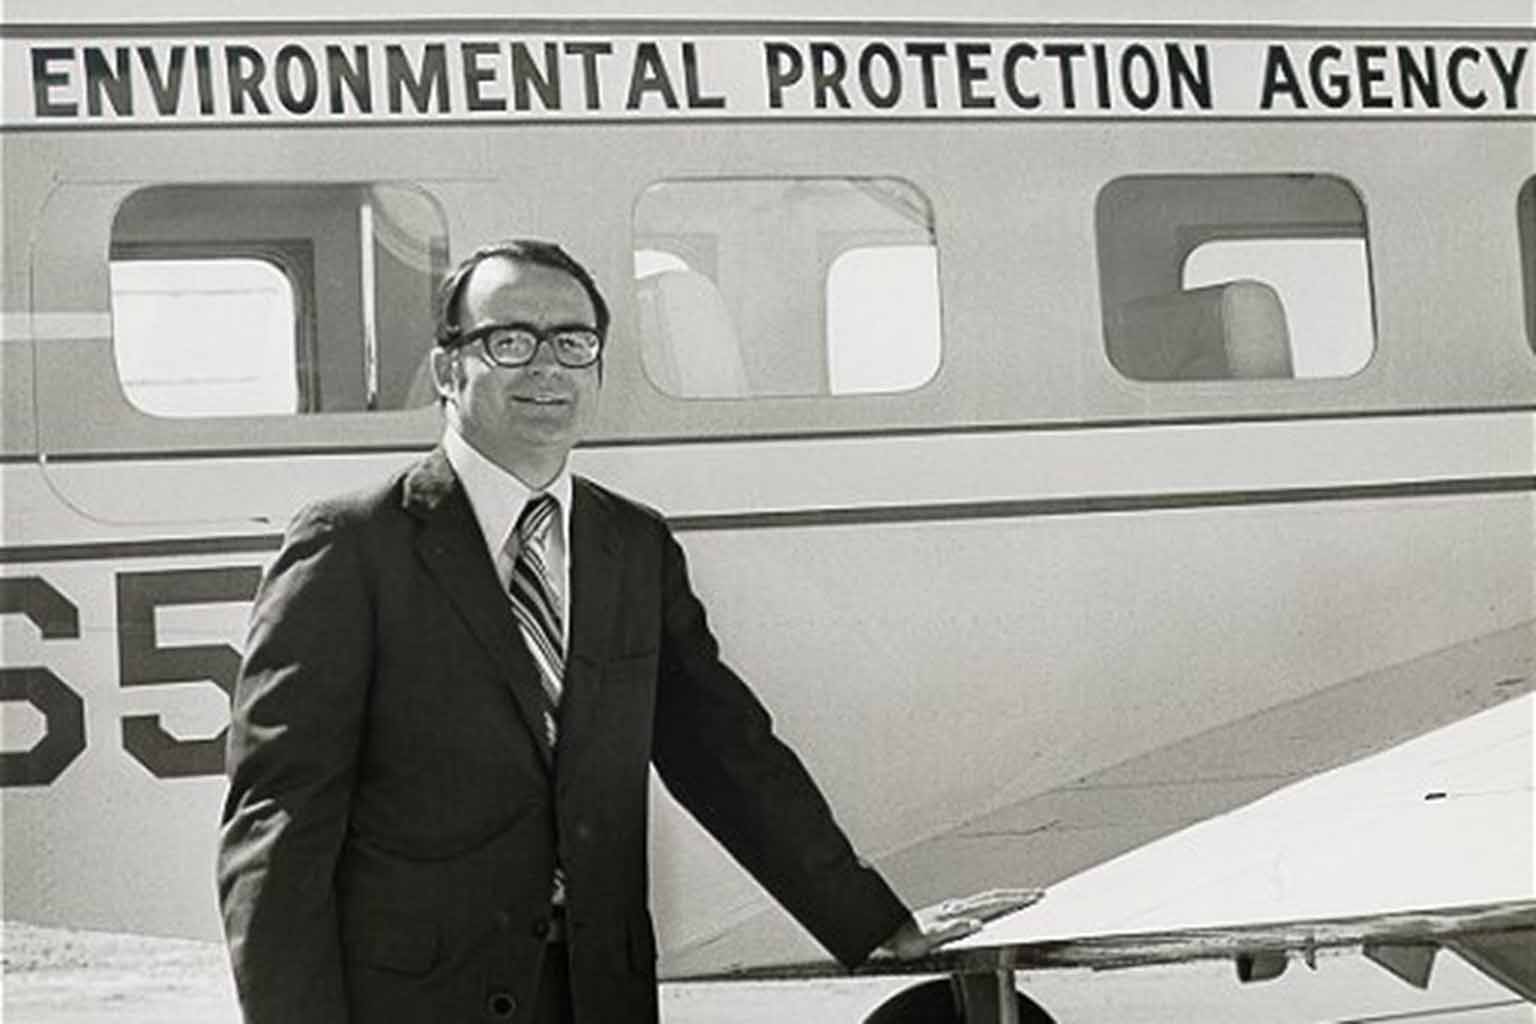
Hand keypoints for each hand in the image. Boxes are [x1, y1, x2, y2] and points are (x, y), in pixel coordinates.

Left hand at [880, 888, 1045, 959]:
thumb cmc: (908, 939)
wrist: (888, 932)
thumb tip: (977, 922)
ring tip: (1020, 898)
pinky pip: (976, 906)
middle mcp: (957, 907)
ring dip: (1005, 898)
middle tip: (1037, 894)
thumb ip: (953, 929)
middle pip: (993, 897)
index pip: (994, 902)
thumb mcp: (931, 938)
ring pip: (985, 900)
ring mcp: (953, 909)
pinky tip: (988, 909)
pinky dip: (990, 905)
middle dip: (1017, 895)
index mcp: (958, 911)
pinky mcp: (948, 914)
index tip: (1035, 896)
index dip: (1015, 899)